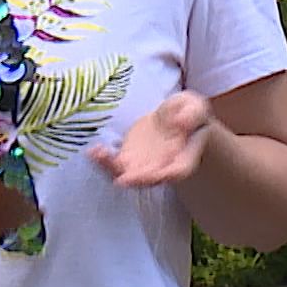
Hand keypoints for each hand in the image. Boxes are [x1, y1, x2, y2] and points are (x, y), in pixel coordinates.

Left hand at [90, 91, 220, 187]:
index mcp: (183, 157)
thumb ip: (191, 114)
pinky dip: (102, 161)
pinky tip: (93, 151)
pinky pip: (113, 164)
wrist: (172, 119)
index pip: (178, 170)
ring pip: (127, 175)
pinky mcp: (127, 159)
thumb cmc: (187, 112)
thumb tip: (180, 123)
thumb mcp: (194, 106)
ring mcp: (143, 166)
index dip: (168, 174)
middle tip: (123, 179)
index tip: (159, 175)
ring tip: (99, 156)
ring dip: (112, 170)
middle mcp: (162, 167)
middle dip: (137, 179)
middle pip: (150, 179)